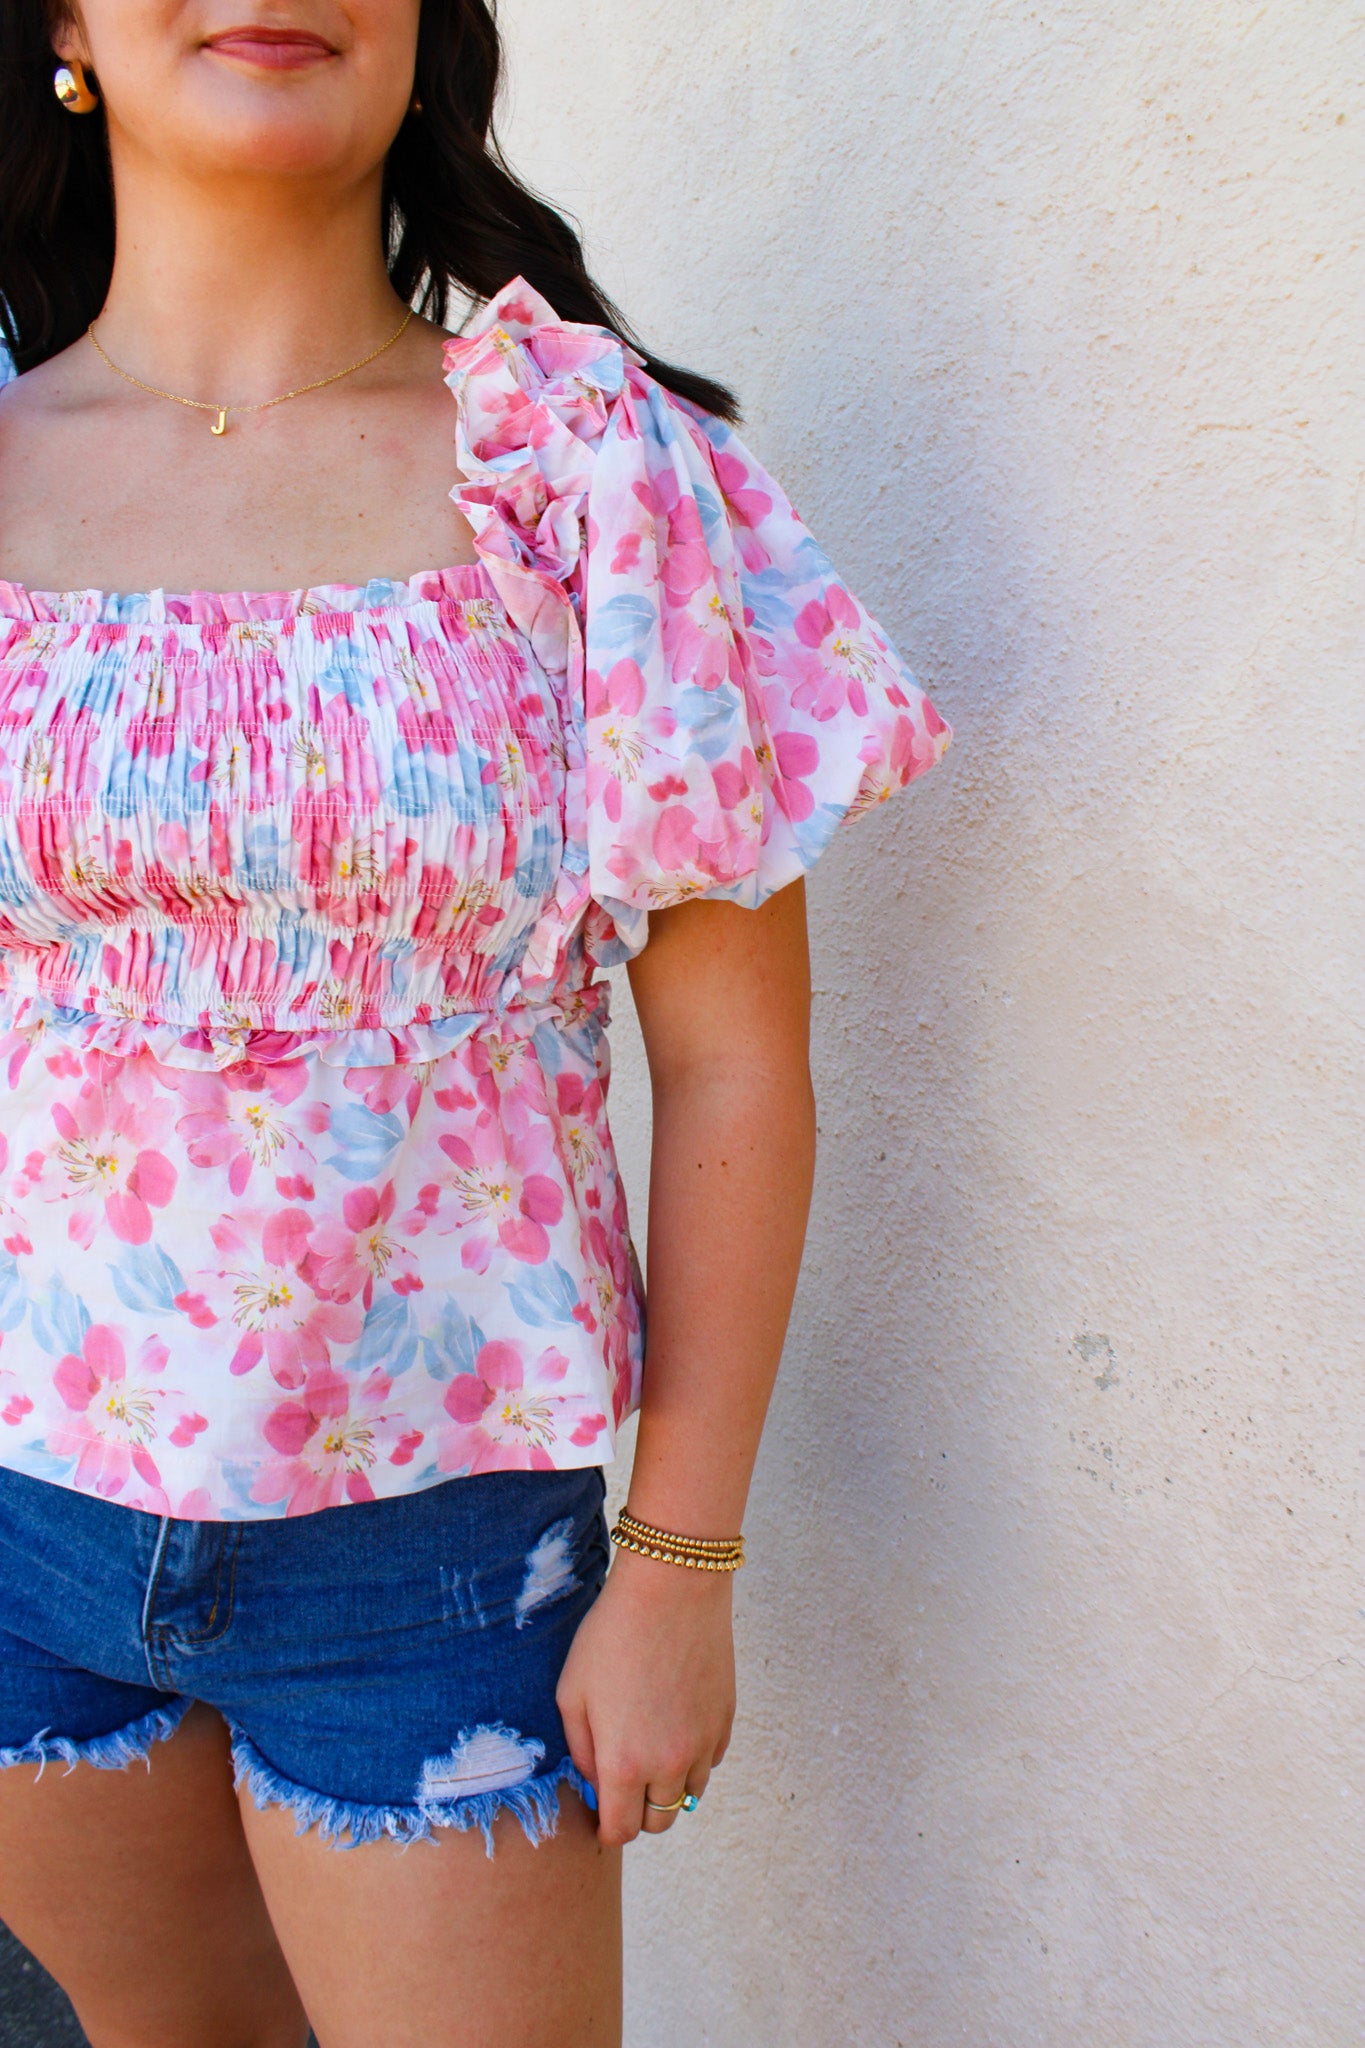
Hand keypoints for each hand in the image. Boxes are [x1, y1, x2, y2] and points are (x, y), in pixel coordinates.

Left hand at [556, 1547, 735, 1845]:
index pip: (620, 1831)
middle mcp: (668, 1766)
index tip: (600, 1813)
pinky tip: (674, 1722)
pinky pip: (709, 1760)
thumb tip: (596, 1782)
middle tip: (622, 1781)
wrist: (671, 1589)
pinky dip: (693, 1756)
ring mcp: (703, 1745)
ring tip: (648, 1748)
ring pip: (688, 1795)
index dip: (607, 1827)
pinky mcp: (725, 1721)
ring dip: (667, 1786)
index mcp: (624, 1765)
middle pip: (658, 1822)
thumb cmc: (612, 1635)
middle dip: (637, 1812)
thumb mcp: (572, 1692)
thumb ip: (581, 1750)